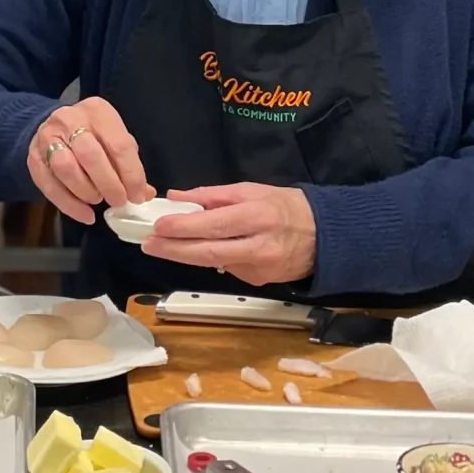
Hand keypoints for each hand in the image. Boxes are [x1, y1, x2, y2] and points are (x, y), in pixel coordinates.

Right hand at [26, 97, 151, 226]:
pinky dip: (69, 204)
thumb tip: (143, 193)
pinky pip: (49, 185)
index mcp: (97, 111)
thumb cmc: (93, 135)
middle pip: (90, 155)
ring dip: (86, 191)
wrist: (54, 127)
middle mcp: (69, 120)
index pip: (118, 144)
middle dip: (108, 184)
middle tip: (119, 201)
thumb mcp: (114, 138)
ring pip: (65, 168)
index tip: (137, 195)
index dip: (131, 174)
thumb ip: (128, 163)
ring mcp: (47, 138)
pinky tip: (85, 215)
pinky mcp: (34, 158)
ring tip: (98, 200)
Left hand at [144, 182, 317, 286]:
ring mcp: (260, 268)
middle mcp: (259, 246)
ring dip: (186, 256)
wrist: (324, 237)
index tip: (159, 227)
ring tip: (162, 246)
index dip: (184, 228)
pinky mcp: (259, 282)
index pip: (215, 225)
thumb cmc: (285, 206)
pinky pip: (229, 269)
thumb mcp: (251, 190)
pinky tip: (202, 251)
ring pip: (215, 265)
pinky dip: (212, 259)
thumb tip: (177, 197)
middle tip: (148, 245)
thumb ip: (213, 195)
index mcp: (258, 216)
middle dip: (174, 250)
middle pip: (210, 253)